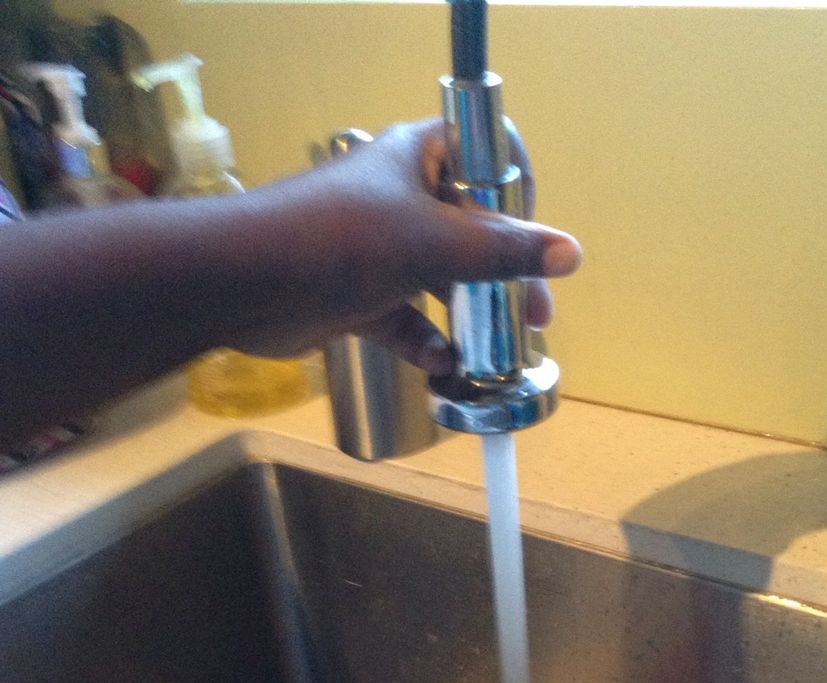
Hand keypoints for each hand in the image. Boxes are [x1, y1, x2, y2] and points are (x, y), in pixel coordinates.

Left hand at [237, 118, 581, 371]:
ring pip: (439, 281)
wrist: (246, 284)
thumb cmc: (337, 240)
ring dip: (469, 317)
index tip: (534, 237)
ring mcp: (376, 249)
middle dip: (502, 277)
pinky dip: (427, 345)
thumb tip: (569, 254)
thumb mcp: (433, 242)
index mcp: (418, 158)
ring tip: (502, 351)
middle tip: (534, 314)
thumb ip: (502, 251)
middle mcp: (399, 198)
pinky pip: (406, 321)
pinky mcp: (357, 296)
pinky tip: (447, 369)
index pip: (484, 159)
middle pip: (470, 232)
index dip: (514, 195)